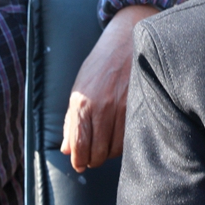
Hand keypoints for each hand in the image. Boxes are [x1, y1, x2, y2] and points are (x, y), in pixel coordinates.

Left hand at [60, 5, 157, 172]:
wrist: (128, 39)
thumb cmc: (101, 65)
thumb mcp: (79, 88)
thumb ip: (71, 120)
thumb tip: (67, 150)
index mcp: (81, 102)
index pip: (78, 144)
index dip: (78, 160)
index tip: (79, 165)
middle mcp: (100, 106)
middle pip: (97, 151)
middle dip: (93, 160)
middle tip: (93, 158)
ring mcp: (121, 107)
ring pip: (115, 148)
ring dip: (109, 153)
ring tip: (107, 147)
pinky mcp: (138, 106)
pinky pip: (130, 137)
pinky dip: (125, 144)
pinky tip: (121, 138)